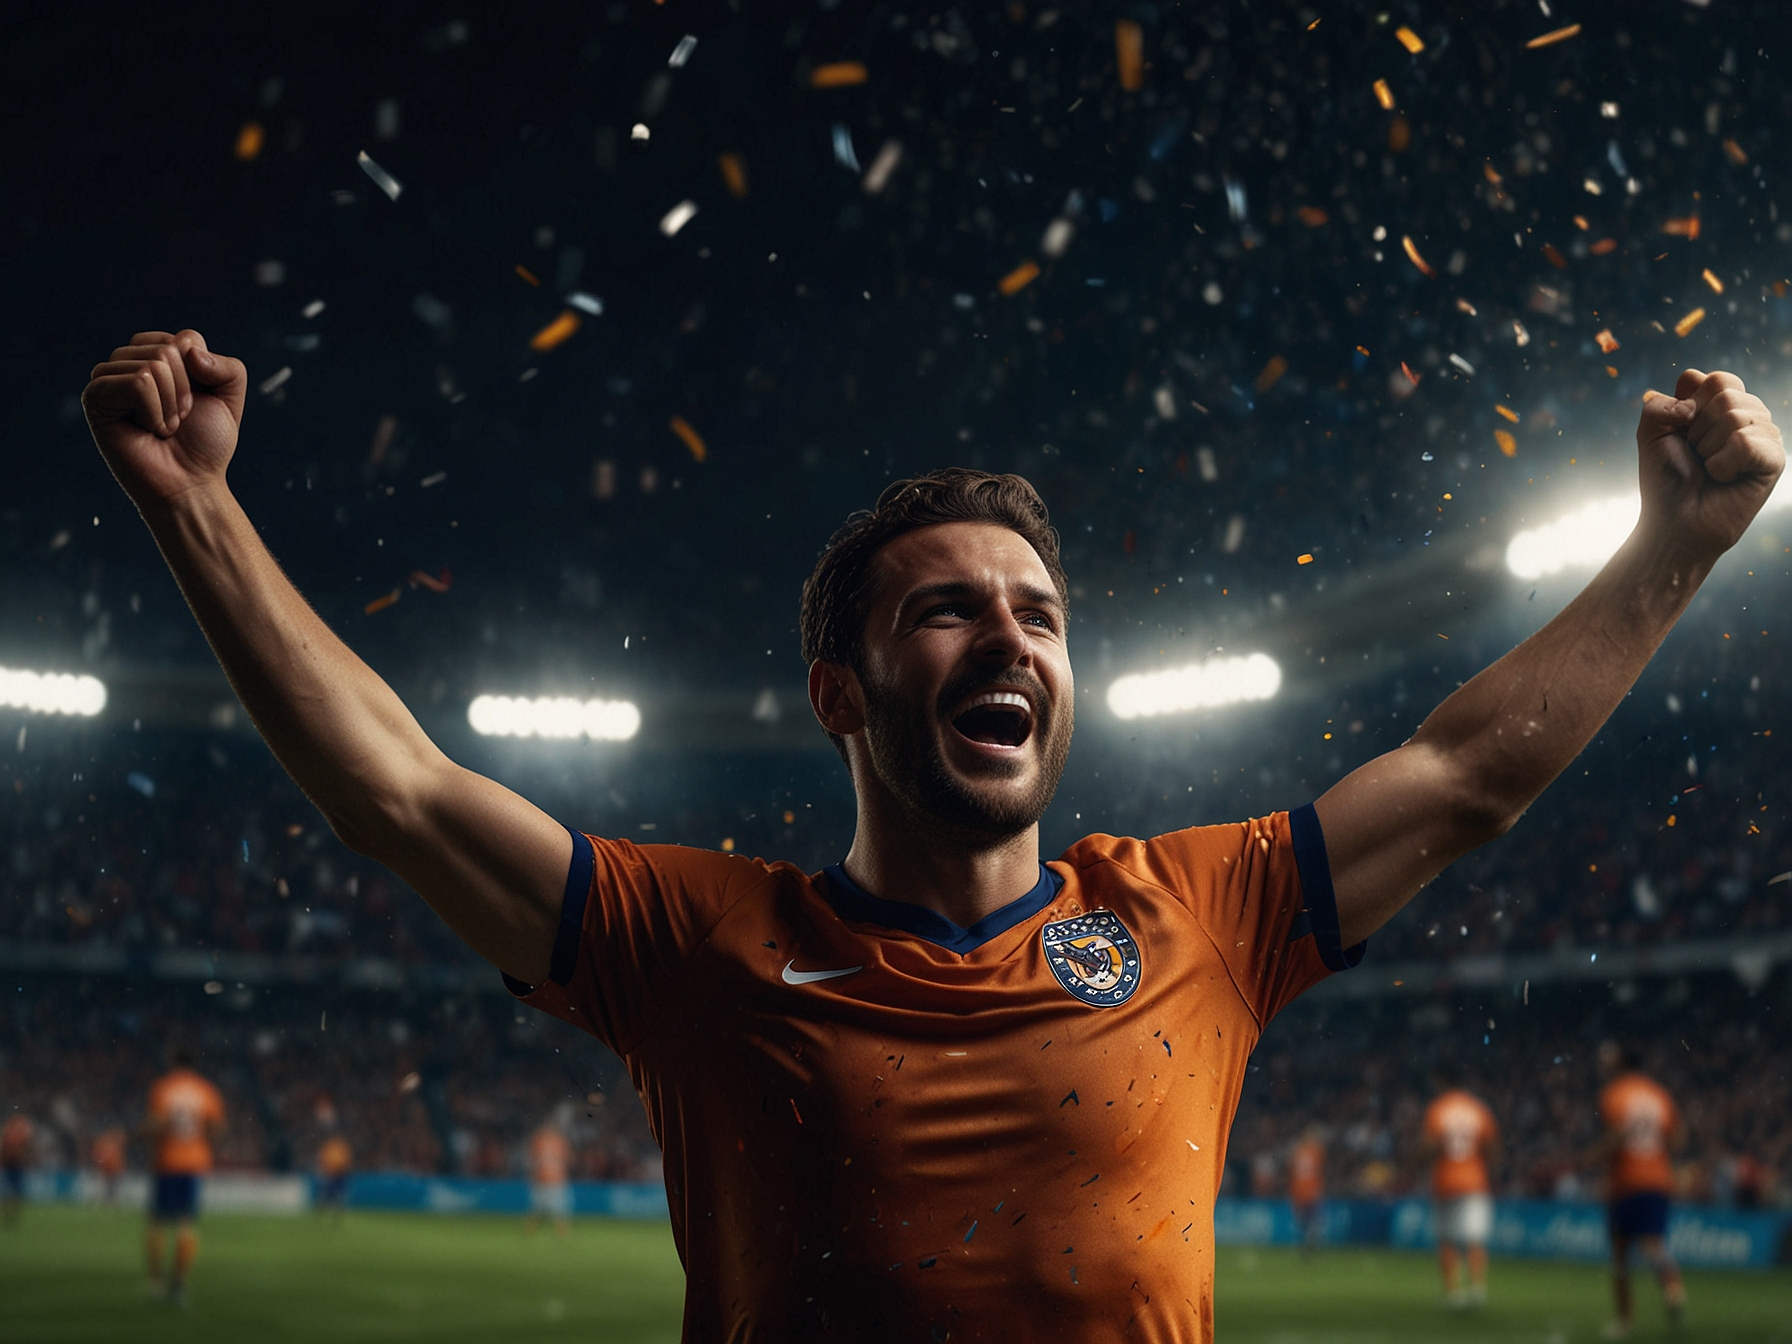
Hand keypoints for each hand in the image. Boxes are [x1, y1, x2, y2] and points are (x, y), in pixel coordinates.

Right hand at [82, 330, 246, 508]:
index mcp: (158, 354)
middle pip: (168, 349)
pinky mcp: (94, 397)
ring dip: (169, 405)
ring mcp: (109, 377)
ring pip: (153, 366)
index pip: (187, 338)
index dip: (202, 375)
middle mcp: (130, 361)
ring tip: (162, 427)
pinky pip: (137, 383)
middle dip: (185, 392)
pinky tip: (146, 429)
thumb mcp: (230, 398)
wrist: (190, 483)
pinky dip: (153, 411)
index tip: (195, 404)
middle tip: (178, 420)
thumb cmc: (205, 442)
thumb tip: (188, 350)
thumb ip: (228, 366)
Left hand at [1636, 369, 1784, 560]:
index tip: (1682, 434)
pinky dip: (1723, 465)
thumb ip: (1658, 405)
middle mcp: (1748, 414)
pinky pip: (1745, 443)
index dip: (1687, 408)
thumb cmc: (1666, 478)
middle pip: (1724, 393)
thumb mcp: (1650, 435)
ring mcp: (1765, 435)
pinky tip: (1725, 478)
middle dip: (1696, 430)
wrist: (1675, 521)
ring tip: (1710, 469)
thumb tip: (1690, 406)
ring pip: (1735, 416)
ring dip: (1708, 449)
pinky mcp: (1774, 459)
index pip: (1713, 379)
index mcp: (1722, 403)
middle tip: (1696, 456)